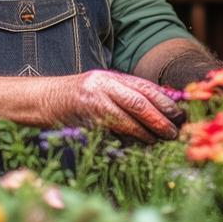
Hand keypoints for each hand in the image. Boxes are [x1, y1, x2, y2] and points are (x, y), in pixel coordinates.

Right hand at [49, 70, 183, 143]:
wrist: (43, 100)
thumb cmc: (77, 98)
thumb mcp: (103, 89)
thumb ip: (126, 95)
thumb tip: (160, 110)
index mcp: (110, 77)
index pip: (144, 87)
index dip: (164, 101)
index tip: (179, 114)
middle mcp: (103, 85)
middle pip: (138, 102)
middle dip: (159, 118)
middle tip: (173, 132)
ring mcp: (92, 102)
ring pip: (127, 118)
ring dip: (147, 132)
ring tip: (160, 139)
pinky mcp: (84, 120)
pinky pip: (111, 131)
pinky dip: (128, 139)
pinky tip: (139, 145)